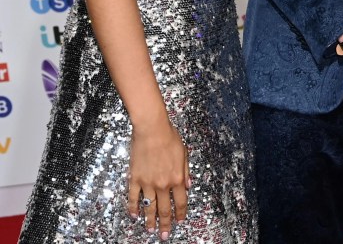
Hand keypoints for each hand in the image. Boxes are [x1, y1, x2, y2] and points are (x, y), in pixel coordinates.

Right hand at [126, 117, 189, 238]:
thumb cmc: (170, 138)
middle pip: (165, 208)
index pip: (181, 201)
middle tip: (164, 236)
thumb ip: (186, 172)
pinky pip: (134, 197)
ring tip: (151, 230)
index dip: (180, 213)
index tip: (179, 222)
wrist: (152, 130)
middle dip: (165, 223)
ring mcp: (148, 183)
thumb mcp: (184, 154)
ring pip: (149, 206)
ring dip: (150, 220)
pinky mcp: (135, 179)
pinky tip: (134, 216)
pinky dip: (134, 208)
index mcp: (177, 178)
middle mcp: (163, 184)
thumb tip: (188, 186)